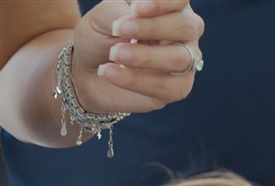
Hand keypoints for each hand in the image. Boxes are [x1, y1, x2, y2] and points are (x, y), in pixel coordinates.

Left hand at [71, 0, 204, 114]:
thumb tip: (135, 18)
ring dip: (145, 56)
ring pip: (181, 59)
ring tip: (114, 54)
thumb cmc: (100, 35)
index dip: (162, 3)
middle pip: (185, 26)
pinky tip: (112, 72)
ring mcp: (185, 61)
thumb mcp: (103, 16)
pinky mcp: (177, 88)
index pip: (180, 0)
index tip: (135, 9)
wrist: (88, 70)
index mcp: (170, 6)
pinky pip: (169, 87)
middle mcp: (184, 32)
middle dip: (152, 27)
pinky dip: (137, 80)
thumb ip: (120, 12)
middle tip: (118, 30)